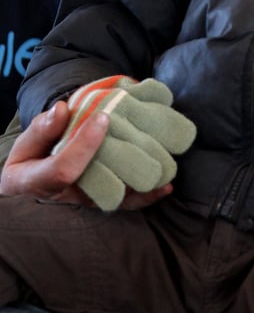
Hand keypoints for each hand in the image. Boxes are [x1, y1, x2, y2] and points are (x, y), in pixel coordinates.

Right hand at [0, 102, 172, 209]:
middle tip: (145, 145)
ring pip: (113, 196)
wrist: (33, 179)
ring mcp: (82, 201)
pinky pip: (122, 203)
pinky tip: (165, 189)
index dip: (84, 145)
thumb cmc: (30, 157)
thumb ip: (43, 128)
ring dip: (140, 184)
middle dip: (122, 166)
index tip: (103, 118)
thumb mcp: (26, 142)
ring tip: (166, 172)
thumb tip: (63, 110)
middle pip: (95, 186)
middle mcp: (63, 196)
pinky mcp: (98, 201)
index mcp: (36, 181)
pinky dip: (144, 197)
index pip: (63, 169)